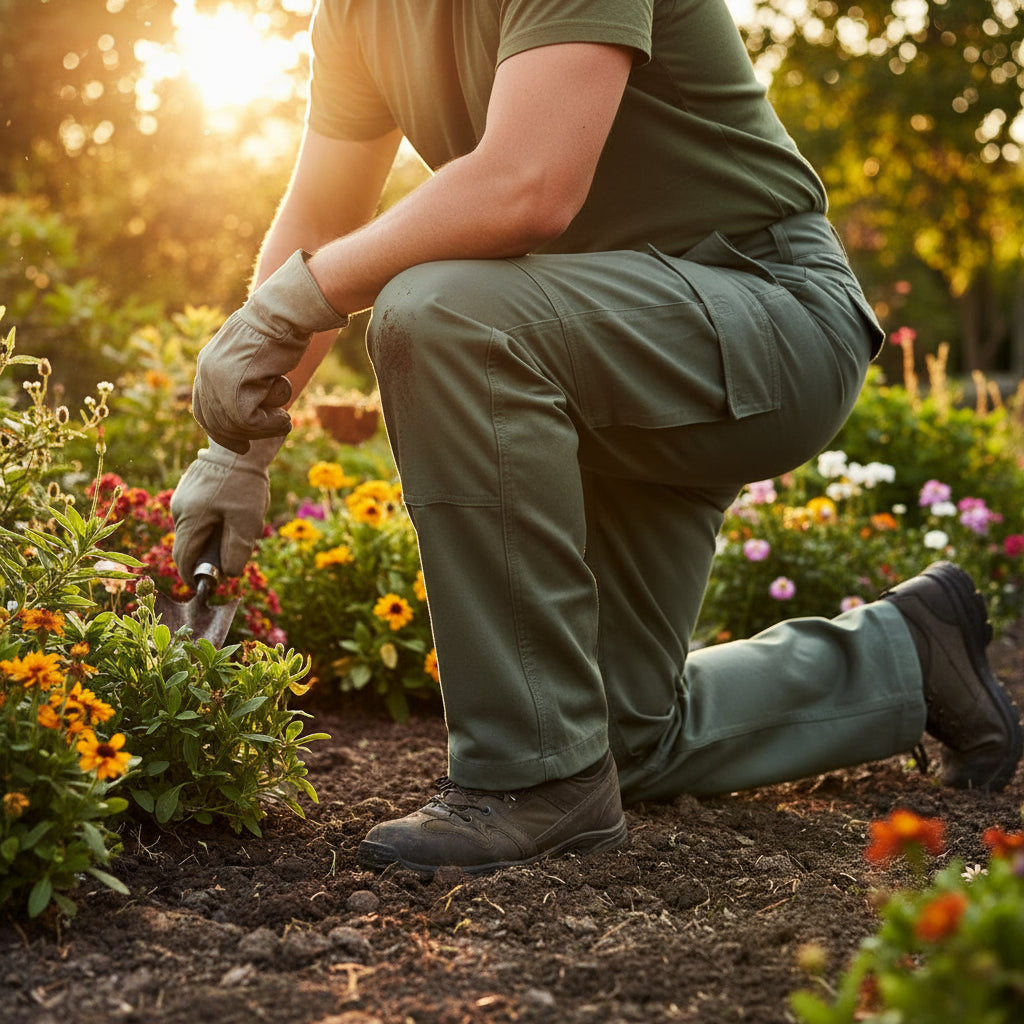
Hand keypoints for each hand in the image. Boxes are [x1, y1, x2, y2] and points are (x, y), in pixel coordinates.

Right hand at [170, 437, 284, 585]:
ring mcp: (183, 497)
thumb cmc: (245, 483)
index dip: (193, 576)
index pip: (183, 559)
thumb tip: (229, 573)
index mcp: (189, 519)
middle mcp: (179, 509)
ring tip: (240, 523)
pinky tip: (235, 509)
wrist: (241, 444)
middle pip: (188, 544)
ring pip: (195, 528)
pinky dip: (214, 520)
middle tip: (233, 553)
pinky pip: (199, 514)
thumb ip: (237, 550)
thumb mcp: (247, 521)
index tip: (205, 586)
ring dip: (213, 535)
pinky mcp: (190, 489)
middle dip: (208, 554)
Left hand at [192, 250, 347, 452]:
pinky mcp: (236, 389)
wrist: (284, 313)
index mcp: (207, 364)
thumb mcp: (253, 352)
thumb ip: (244, 373)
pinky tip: (284, 420)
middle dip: (238, 438)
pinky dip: (271, 426)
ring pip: (235, 425)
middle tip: (254, 445)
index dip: (220, 431)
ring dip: (263, 430)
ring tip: (282, 421)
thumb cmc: (278, 328)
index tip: (239, 447)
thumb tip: (253, 394)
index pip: (204, 408)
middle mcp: (206, 374)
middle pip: (215, 422)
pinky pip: (251, 423)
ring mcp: (218, 382)